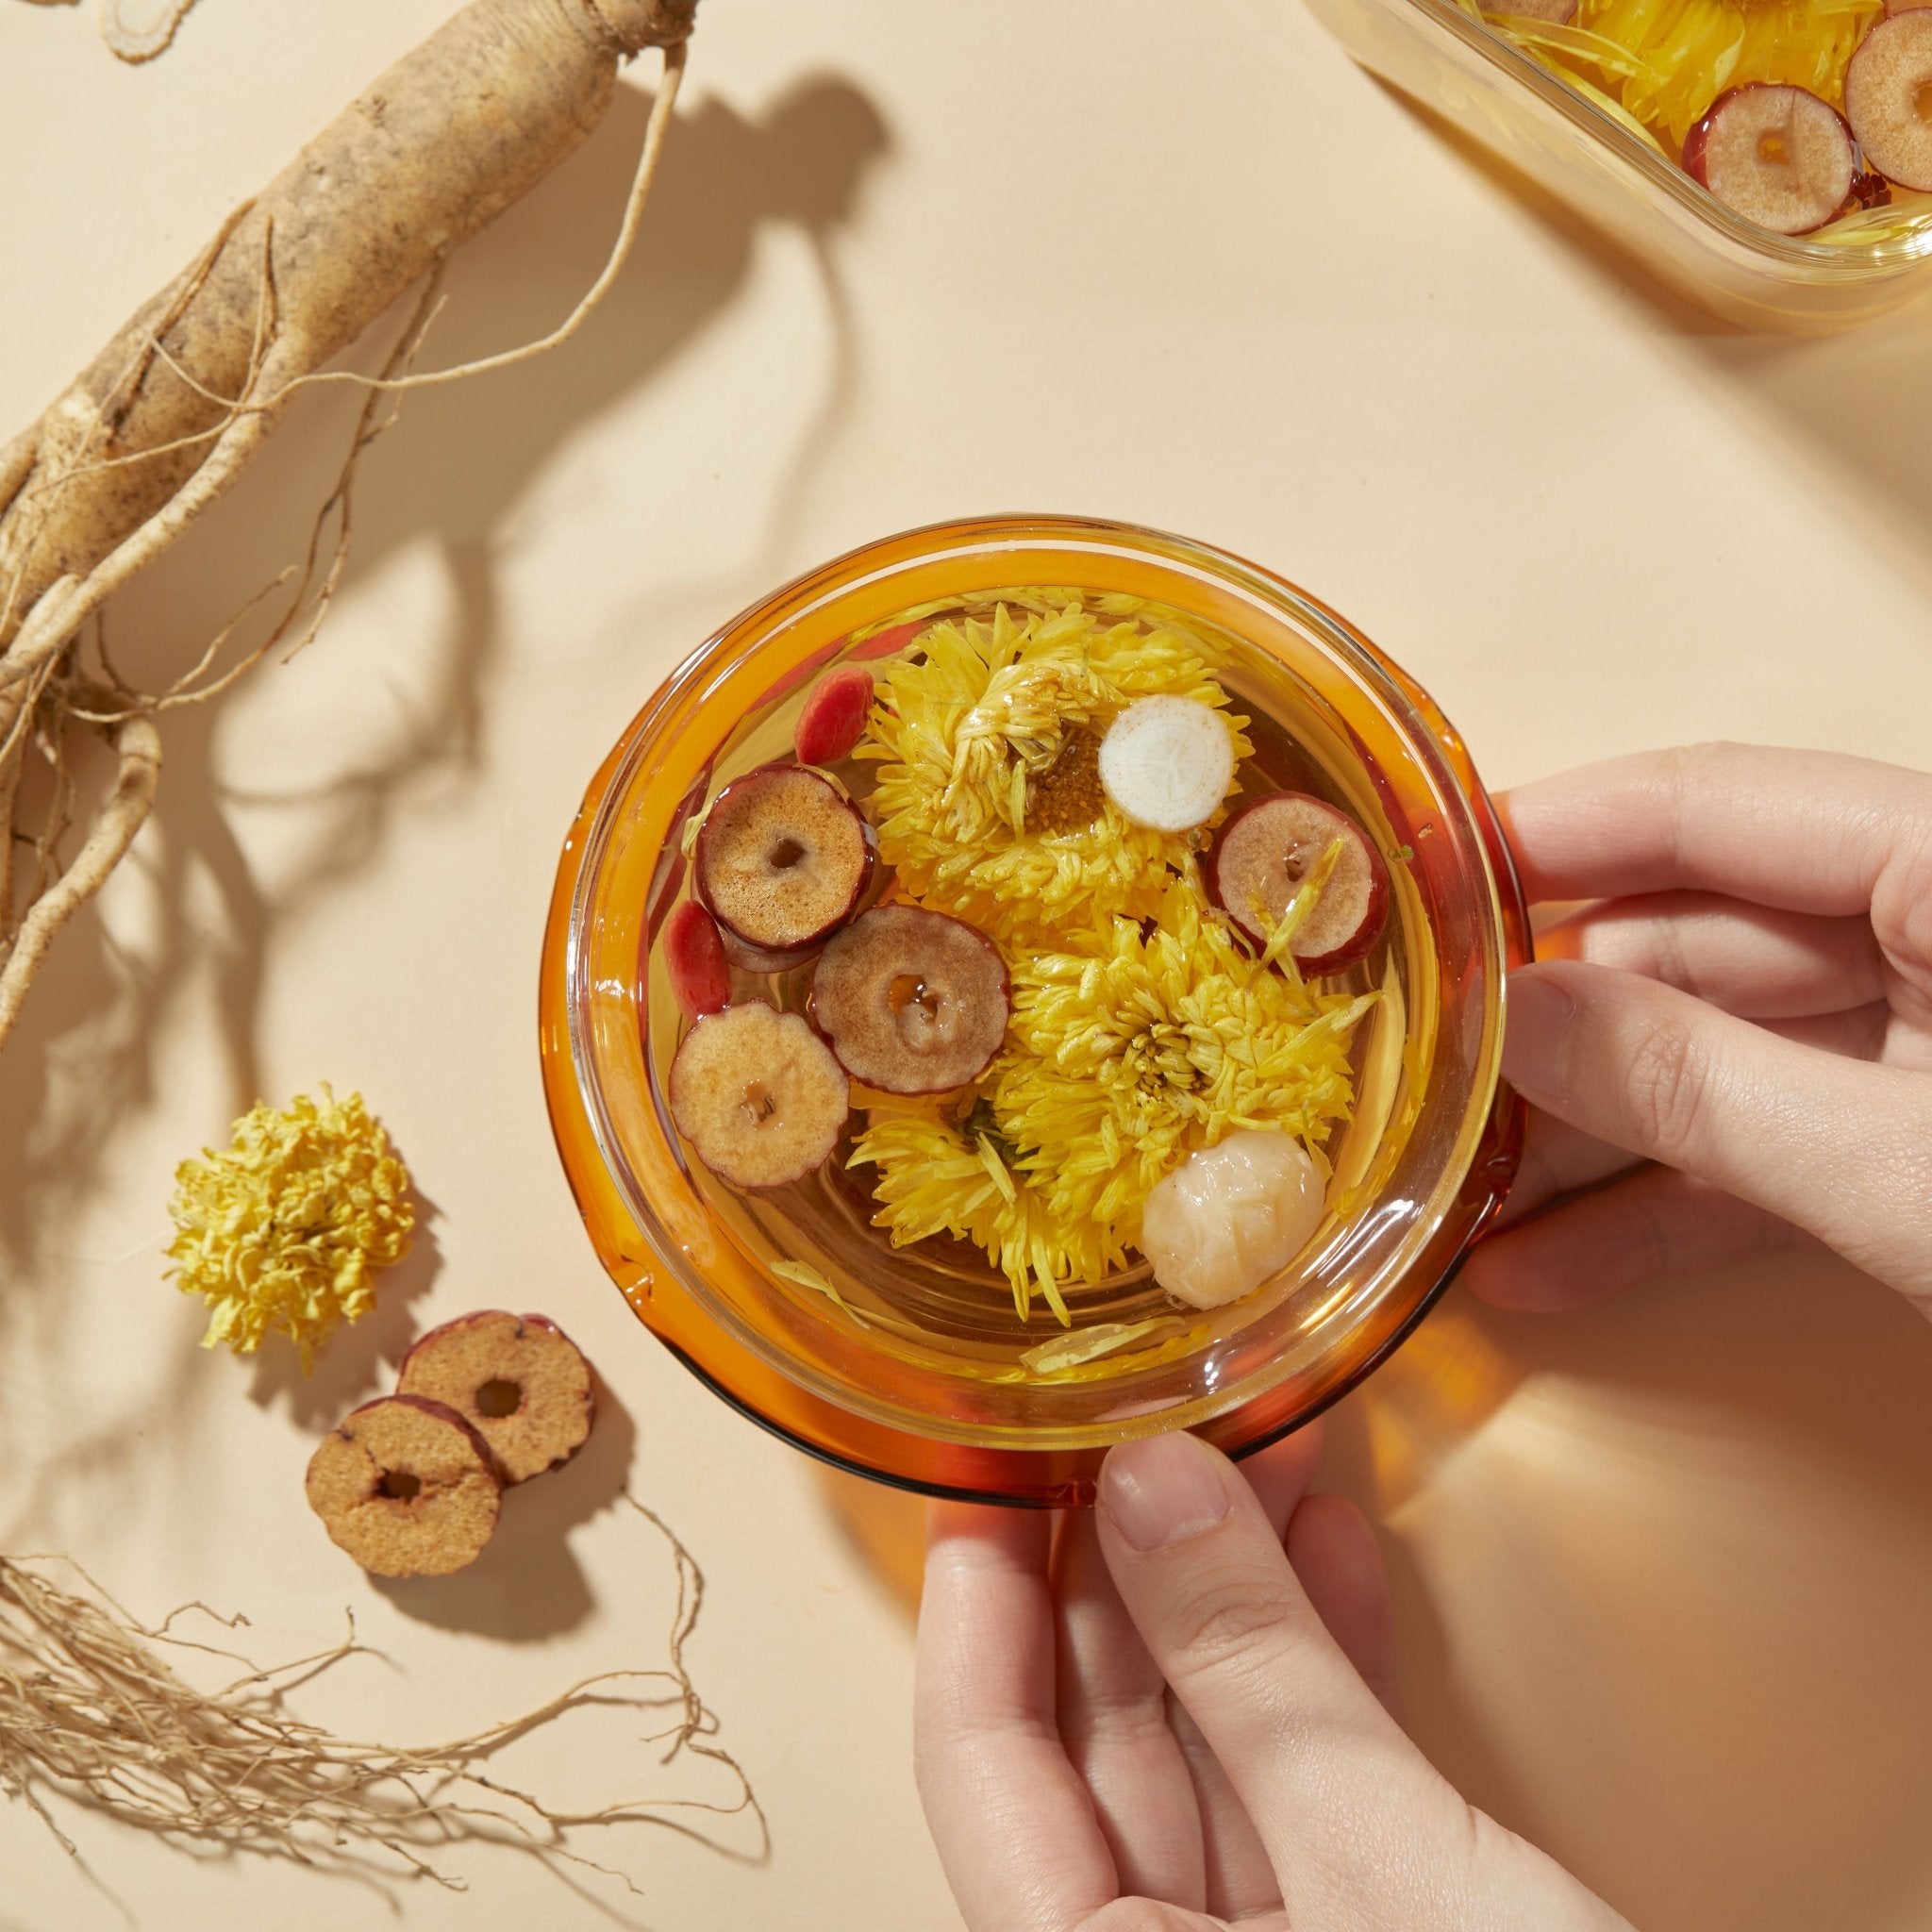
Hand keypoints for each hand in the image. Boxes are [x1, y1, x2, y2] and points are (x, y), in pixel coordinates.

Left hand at [915, 1429, 1630, 1930]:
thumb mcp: (1385, 1868)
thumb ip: (1253, 1671)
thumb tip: (1148, 1486)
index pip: (979, 1761)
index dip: (981, 1598)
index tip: (990, 1466)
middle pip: (1101, 1742)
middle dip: (1140, 1565)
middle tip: (1155, 1422)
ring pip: (1213, 1747)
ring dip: (1245, 1595)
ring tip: (1264, 1447)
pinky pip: (1308, 1788)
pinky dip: (1323, 1668)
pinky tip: (1332, 1550)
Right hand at [1465, 743, 1931, 1315]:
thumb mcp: (1901, 1170)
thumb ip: (1698, 1084)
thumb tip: (1509, 1018)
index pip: (1716, 805)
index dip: (1554, 833)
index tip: (1415, 871)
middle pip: (1702, 940)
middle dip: (1554, 1024)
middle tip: (1412, 1075)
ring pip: (1724, 1055)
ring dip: (1593, 1137)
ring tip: (1453, 1196)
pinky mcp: (1924, 1148)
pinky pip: (1779, 1149)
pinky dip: (1675, 1204)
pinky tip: (1546, 1262)